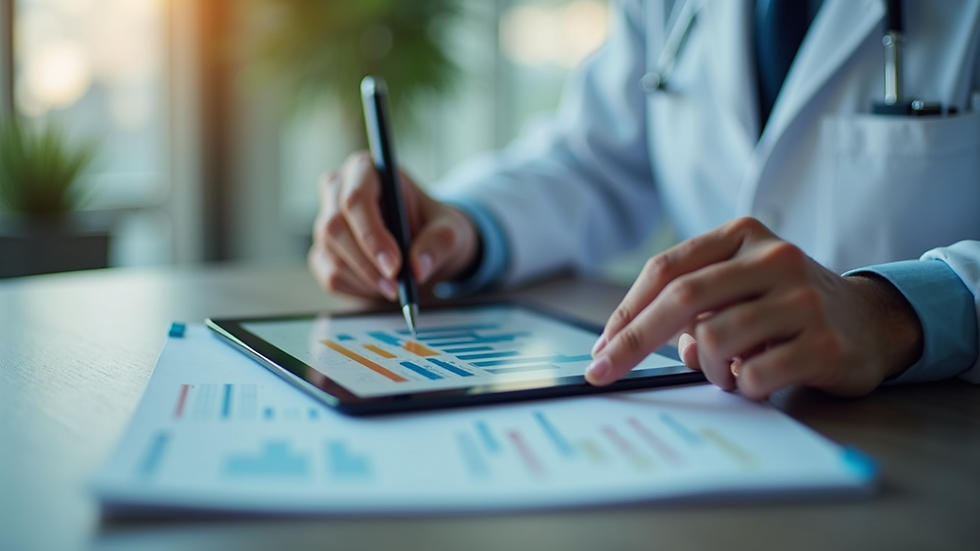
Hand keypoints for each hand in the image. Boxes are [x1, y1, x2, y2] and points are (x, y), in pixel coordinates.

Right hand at [309, 152, 479, 299]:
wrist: (425, 244)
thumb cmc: (434, 226)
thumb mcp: (449, 231)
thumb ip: (438, 244)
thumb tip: (418, 268)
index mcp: (366, 170)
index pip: (356, 199)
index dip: (372, 235)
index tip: (395, 265)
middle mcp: (338, 189)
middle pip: (334, 227)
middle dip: (366, 263)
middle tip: (395, 287)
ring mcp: (325, 220)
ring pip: (331, 254)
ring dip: (364, 279)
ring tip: (394, 288)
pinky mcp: (323, 250)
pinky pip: (330, 275)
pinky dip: (356, 289)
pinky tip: (379, 287)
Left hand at [586, 217, 922, 398]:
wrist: (872, 322)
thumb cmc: (786, 306)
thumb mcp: (739, 287)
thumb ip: (692, 305)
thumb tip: (643, 341)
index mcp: (743, 235)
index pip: (666, 270)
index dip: (626, 312)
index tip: (600, 347)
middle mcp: (773, 258)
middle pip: (680, 299)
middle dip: (633, 342)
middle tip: (604, 373)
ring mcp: (802, 298)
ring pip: (715, 340)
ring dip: (708, 369)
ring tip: (729, 372)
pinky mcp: (824, 341)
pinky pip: (756, 374)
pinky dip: (744, 386)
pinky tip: (758, 380)